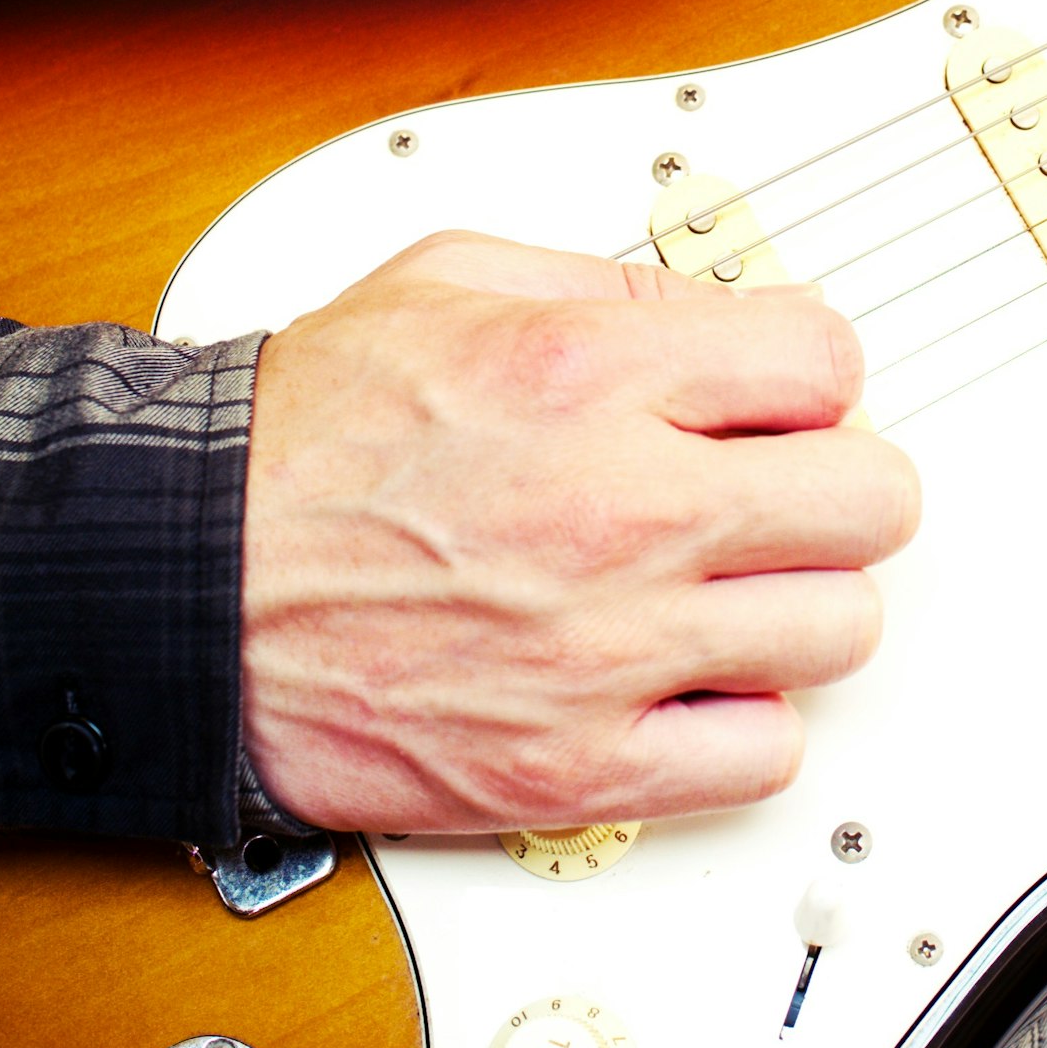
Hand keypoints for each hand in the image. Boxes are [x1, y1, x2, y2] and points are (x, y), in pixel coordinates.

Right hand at [238, 232, 919, 832]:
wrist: (177, 587)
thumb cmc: (290, 446)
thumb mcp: (441, 281)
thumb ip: (601, 284)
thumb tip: (714, 312)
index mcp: (587, 375)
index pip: (825, 361)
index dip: (806, 379)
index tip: (773, 401)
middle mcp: (616, 511)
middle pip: (870, 501)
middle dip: (830, 486)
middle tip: (773, 493)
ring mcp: (607, 649)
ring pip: (838, 629)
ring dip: (794, 607)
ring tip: (720, 591)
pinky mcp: (577, 766)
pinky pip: (764, 754)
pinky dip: (739, 722)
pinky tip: (681, 681)